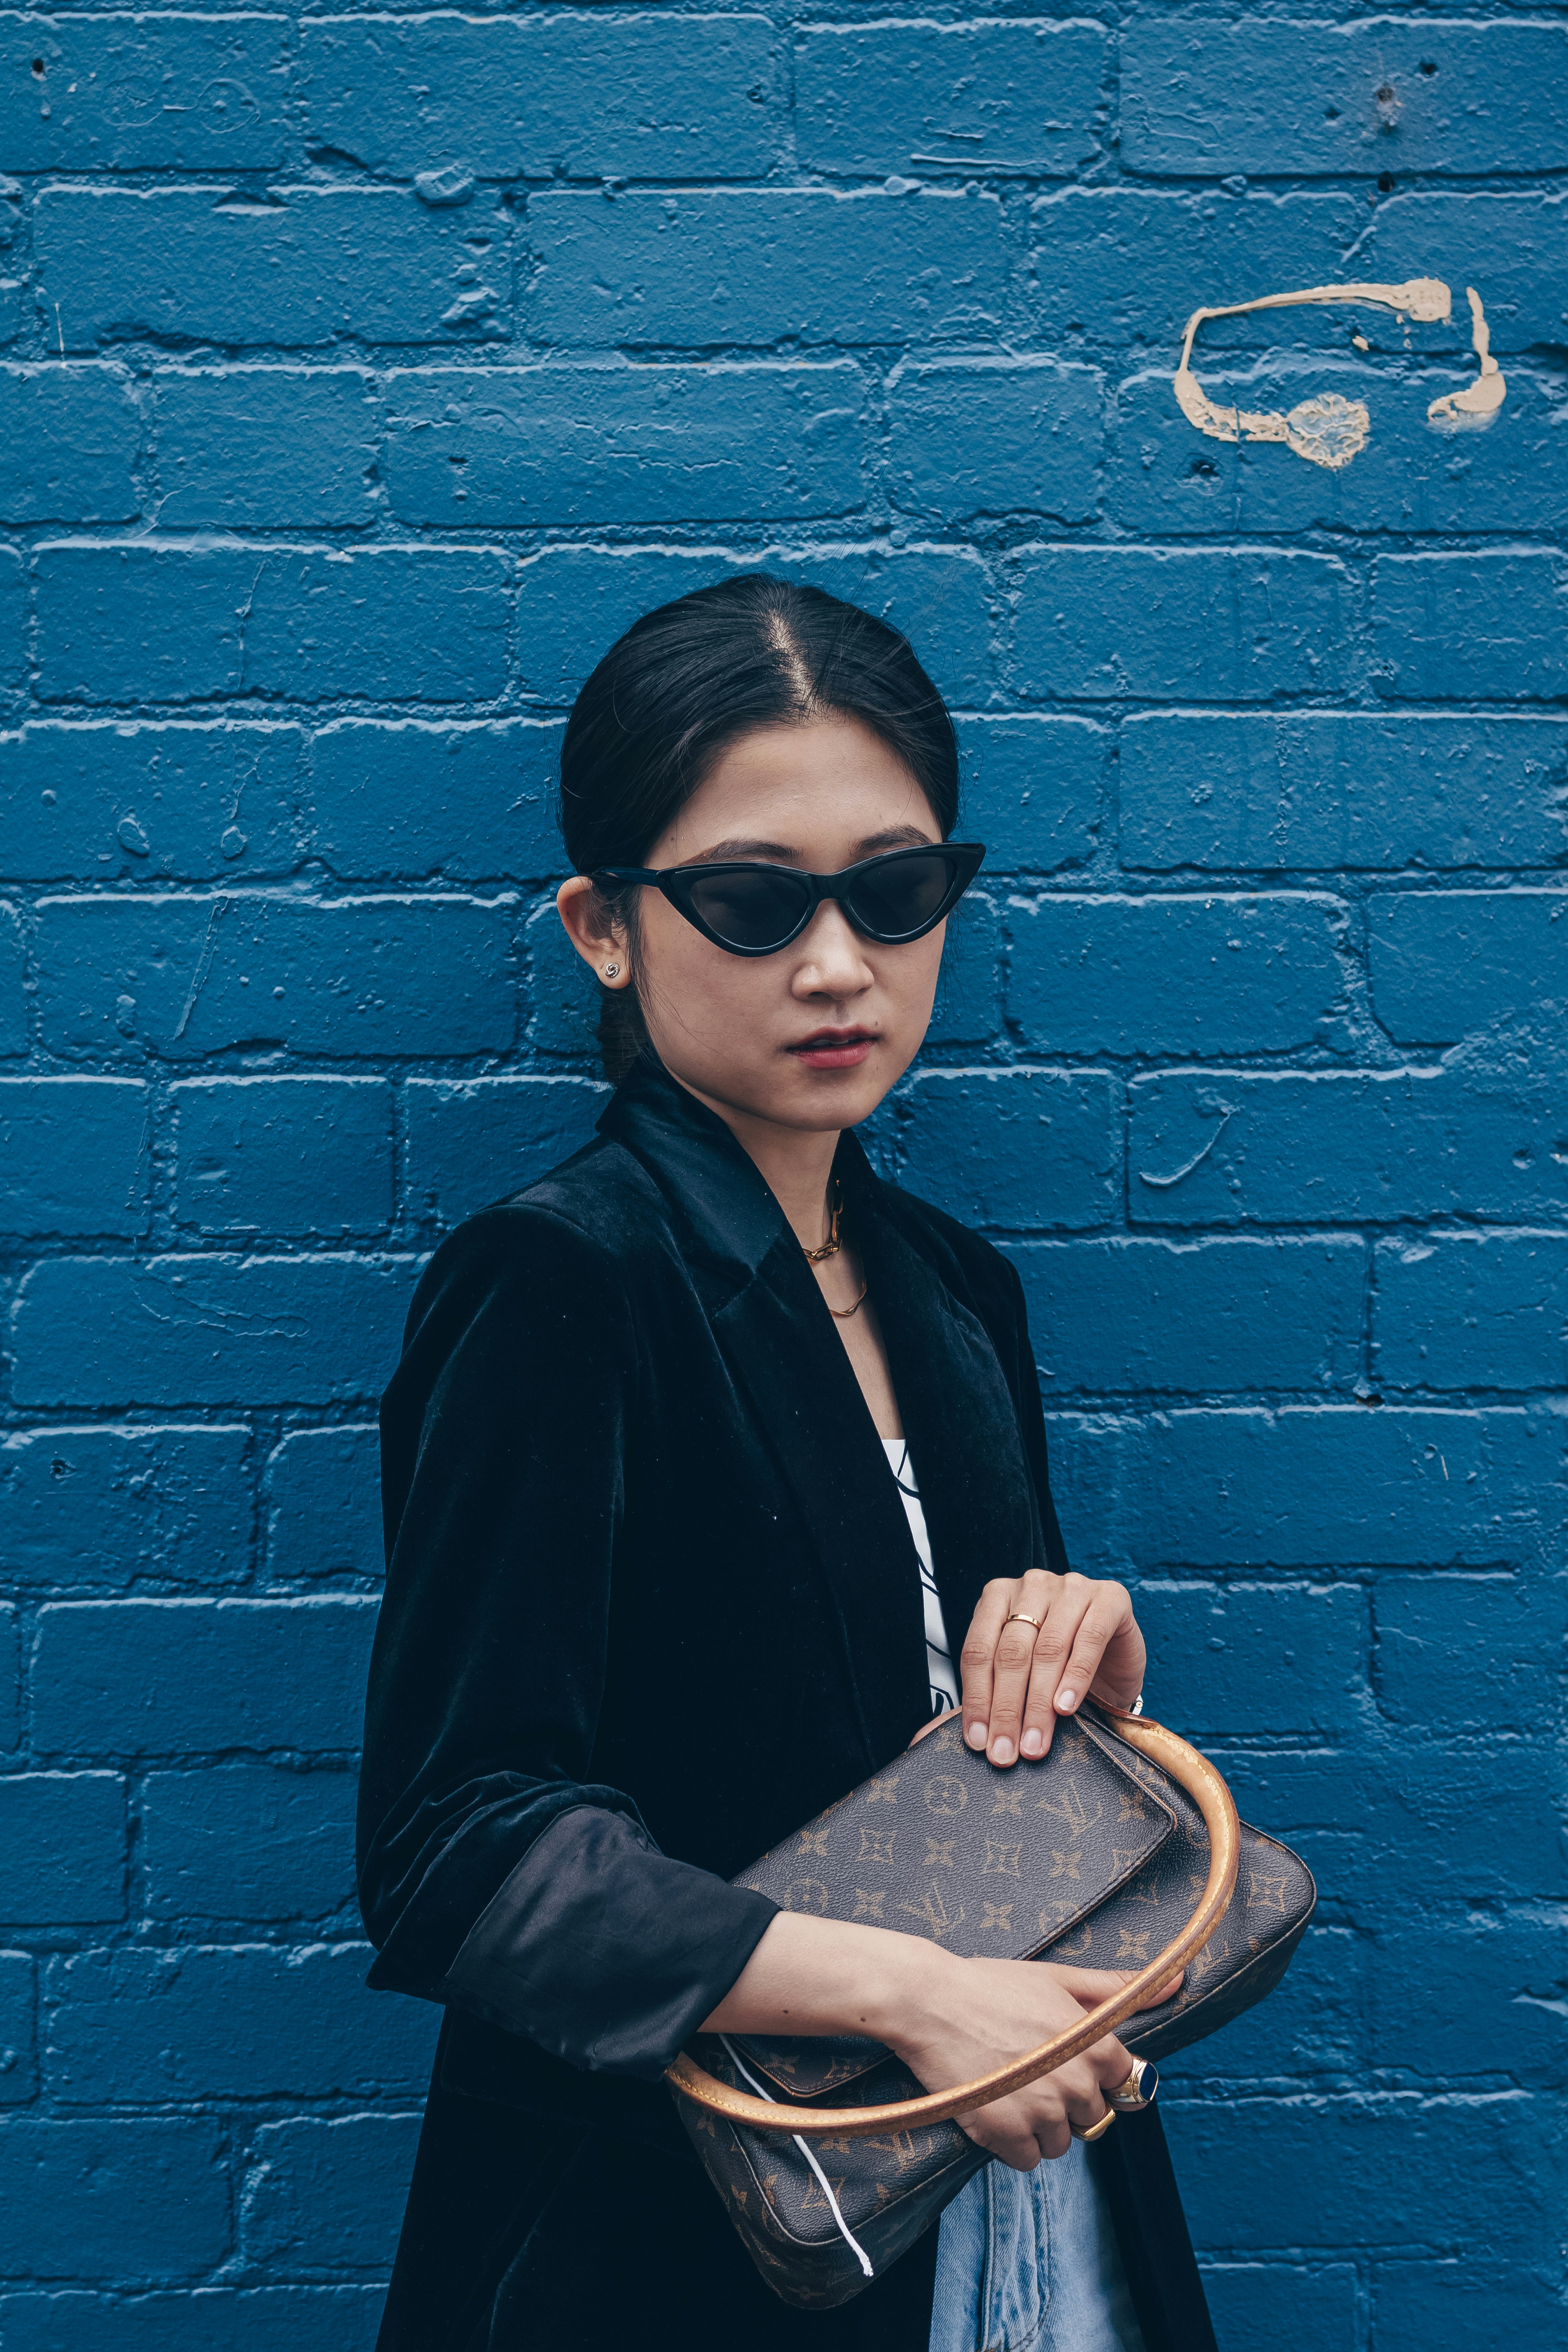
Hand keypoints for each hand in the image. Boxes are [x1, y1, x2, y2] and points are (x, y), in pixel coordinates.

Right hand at [887, 1958, 1179, 2170]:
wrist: (929, 2001)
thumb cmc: (992, 1984)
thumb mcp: (1058, 1978)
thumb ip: (1118, 1988)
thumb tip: (1179, 1983)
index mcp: (1095, 2046)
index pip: (1122, 2081)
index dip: (1093, 2070)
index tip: (1065, 2057)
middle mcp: (1076, 2084)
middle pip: (1093, 2116)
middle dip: (1068, 2099)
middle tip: (1033, 2070)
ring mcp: (1042, 2112)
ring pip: (1063, 2141)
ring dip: (1043, 2124)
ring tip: (1012, 2088)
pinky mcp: (1007, 2135)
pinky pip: (1030, 2159)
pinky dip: (1016, 2143)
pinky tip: (997, 2110)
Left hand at [959, 1571, 1144, 1766]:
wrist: (1115, 1659)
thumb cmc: (1062, 1666)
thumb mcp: (1021, 1675)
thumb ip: (991, 1694)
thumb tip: (949, 1737)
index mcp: (998, 1596)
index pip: (977, 1650)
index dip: (976, 1699)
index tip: (978, 1740)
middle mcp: (1032, 1586)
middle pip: (1012, 1652)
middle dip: (1006, 1708)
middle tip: (1005, 1750)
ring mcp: (1072, 1587)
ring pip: (1048, 1649)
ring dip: (1038, 1703)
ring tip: (1034, 1742)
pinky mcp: (1110, 1598)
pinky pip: (1089, 1640)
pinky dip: (1075, 1678)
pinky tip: (1066, 1707)